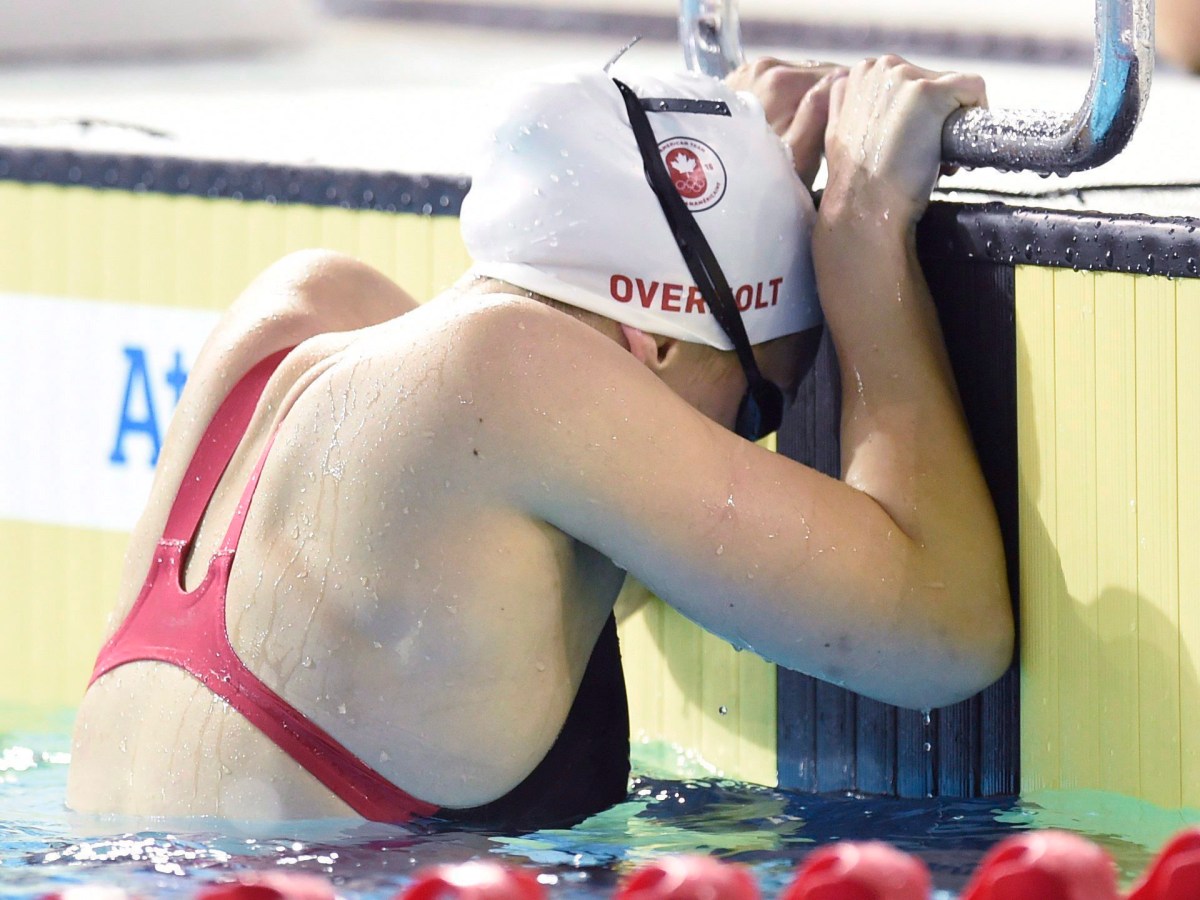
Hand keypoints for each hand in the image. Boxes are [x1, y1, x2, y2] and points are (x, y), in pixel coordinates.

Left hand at [727, 57, 847, 188]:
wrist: (701, 180)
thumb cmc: (753, 178)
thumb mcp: (796, 158)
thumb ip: (819, 115)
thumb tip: (840, 79)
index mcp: (784, 80)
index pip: (840, 75)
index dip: (850, 101)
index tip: (852, 126)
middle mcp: (766, 67)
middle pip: (816, 75)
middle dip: (828, 99)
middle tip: (831, 132)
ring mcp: (748, 71)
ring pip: (796, 79)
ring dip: (805, 100)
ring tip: (807, 131)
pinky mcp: (737, 81)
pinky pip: (773, 86)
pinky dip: (783, 101)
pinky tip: (782, 125)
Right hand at [823, 55, 986, 224]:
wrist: (864, 208)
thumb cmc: (854, 182)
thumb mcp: (838, 131)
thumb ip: (850, 103)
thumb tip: (853, 89)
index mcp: (862, 73)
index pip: (910, 78)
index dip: (916, 113)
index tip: (909, 143)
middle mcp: (883, 67)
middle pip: (934, 81)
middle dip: (934, 117)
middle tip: (922, 156)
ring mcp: (907, 78)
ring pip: (955, 89)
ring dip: (950, 123)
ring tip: (933, 159)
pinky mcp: (930, 92)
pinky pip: (974, 90)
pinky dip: (975, 117)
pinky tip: (950, 151)